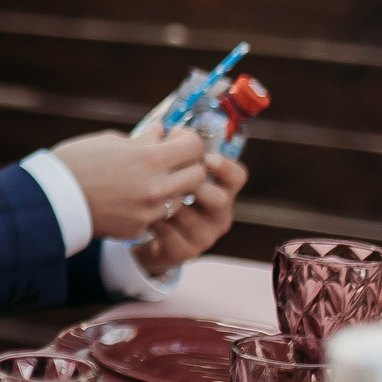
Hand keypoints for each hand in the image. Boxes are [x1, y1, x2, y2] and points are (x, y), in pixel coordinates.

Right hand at [51, 128, 208, 239]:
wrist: (49, 200)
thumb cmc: (75, 163)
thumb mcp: (110, 141)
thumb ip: (142, 139)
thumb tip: (161, 134)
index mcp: (150, 159)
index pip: (194, 147)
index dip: (189, 139)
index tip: (176, 138)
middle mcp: (156, 188)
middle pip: (198, 176)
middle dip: (189, 165)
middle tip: (171, 159)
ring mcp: (148, 212)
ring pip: (180, 198)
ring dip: (172, 187)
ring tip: (148, 179)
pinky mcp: (137, 229)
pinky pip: (157, 216)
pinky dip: (150, 206)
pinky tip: (129, 198)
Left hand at [136, 151, 247, 273]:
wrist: (144, 232)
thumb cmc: (160, 192)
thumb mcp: (169, 172)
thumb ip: (171, 153)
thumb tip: (159, 127)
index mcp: (221, 190)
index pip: (238, 176)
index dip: (225, 167)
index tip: (206, 158)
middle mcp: (219, 214)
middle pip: (221, 199)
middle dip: (196, 186)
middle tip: (175, 177)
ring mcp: (204, 236)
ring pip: (193, 218)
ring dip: (170, 204)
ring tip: (151, 195)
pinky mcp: (184, 253)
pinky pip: (172, 236)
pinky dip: (156, 223)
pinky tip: (144, 215)